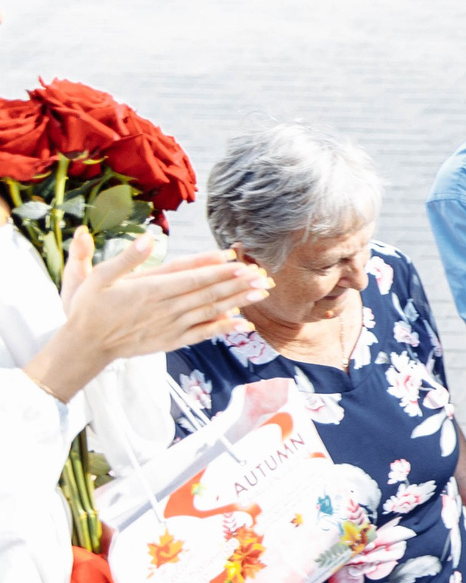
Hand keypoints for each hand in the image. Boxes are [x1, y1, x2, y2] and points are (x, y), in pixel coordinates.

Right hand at [25, 234, 266, 401]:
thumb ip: (126, 259)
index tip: (239, 261)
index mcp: (151, 289)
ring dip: (238, 301)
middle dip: (237, 283)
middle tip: (263, 275)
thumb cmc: (91, 307)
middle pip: (208, 293)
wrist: (86, 344)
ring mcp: (172, 326)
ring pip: (211, 311)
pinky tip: (245, 323)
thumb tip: (147, 238)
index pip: (192, 277)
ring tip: (261, 292)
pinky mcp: (173, 340)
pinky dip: (225, 328)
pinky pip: (204, 334)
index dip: (218, 270)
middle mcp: (166, 308)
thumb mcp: (99, 277)